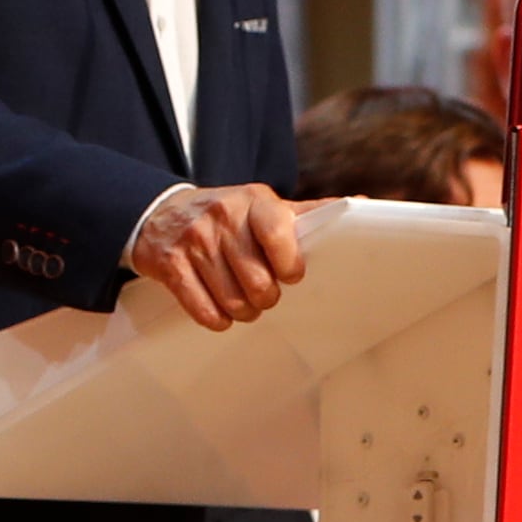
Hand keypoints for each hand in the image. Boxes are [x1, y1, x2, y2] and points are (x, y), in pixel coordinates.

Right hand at [129, 182, 308, 329]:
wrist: (162, 212)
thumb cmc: (228, 216)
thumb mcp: (263, 206)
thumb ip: (306, 212)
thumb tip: (360, 204)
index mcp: (254, 202)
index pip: (278, 233)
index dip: (290, 265)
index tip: (290, 276)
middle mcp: (223, 217)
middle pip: (258, 280)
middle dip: (266, 298)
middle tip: (264, 295)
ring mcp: (194, 240)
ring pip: (232, 300)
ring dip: (244, 312)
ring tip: (245, 304)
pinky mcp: (170, 264)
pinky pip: (202, 309)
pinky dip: (217, 319)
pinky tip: (221, 312)